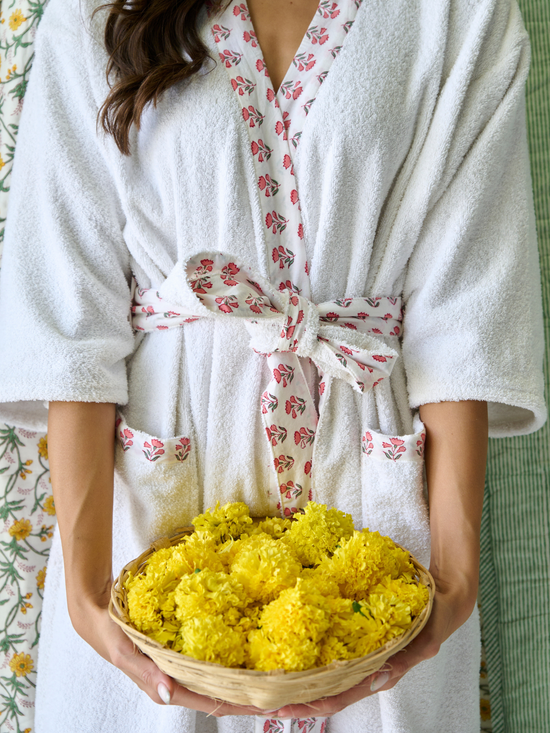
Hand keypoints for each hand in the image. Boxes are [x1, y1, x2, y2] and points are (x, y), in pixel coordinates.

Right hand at [71, 600, 264, 715]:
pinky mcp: (184, 649)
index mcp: (168, 687)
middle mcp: (180, 679)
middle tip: (288, 686)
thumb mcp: (124, 651)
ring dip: (245, 675)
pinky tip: (250, 645)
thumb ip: (145, 672)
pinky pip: (212, 656)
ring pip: (221, 676)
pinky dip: (231, 655)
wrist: (96, 612)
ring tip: (278, 669)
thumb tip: (170, 693)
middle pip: (223, 693)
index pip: (213, 702)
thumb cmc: (109, 634)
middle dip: (253, 693)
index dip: (243, 704)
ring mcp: (183, 665)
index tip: (272, 702)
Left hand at [268, 577, 476, 718]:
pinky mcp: (357, 639)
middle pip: (324, 691)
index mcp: (380, 674)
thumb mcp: (426, 639)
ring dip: (296, 680)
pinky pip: (330, 652)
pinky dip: (309, 655)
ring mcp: (360, 656)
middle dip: (294, 698)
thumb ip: (403, 660)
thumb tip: (377, 680)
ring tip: (266, 681)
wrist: (445, 598)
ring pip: (324, 675)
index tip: (283, 708)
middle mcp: (366, 669)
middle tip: (262, 699)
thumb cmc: (436, 619)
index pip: (339, 697)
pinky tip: (288, 650)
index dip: (310, 705)